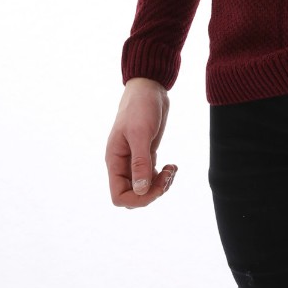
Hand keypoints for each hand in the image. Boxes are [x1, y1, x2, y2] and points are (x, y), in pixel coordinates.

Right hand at [105, 77, 176, 207]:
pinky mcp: (146, 154)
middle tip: (168, 176)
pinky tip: (172, 166)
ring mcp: (134, 160)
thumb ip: (140, 162)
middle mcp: (123, 164)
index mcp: (115, 161)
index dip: (138, 199)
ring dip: (160, 185)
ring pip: (144, 188)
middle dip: (152, 192)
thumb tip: (140, 191)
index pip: (119, 196)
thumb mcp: (140, 133)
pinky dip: (163, 176)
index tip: (156, 187)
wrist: (149, 87)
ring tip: (172, 169)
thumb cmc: (140, 107)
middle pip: (133, 195)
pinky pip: (152, 176)